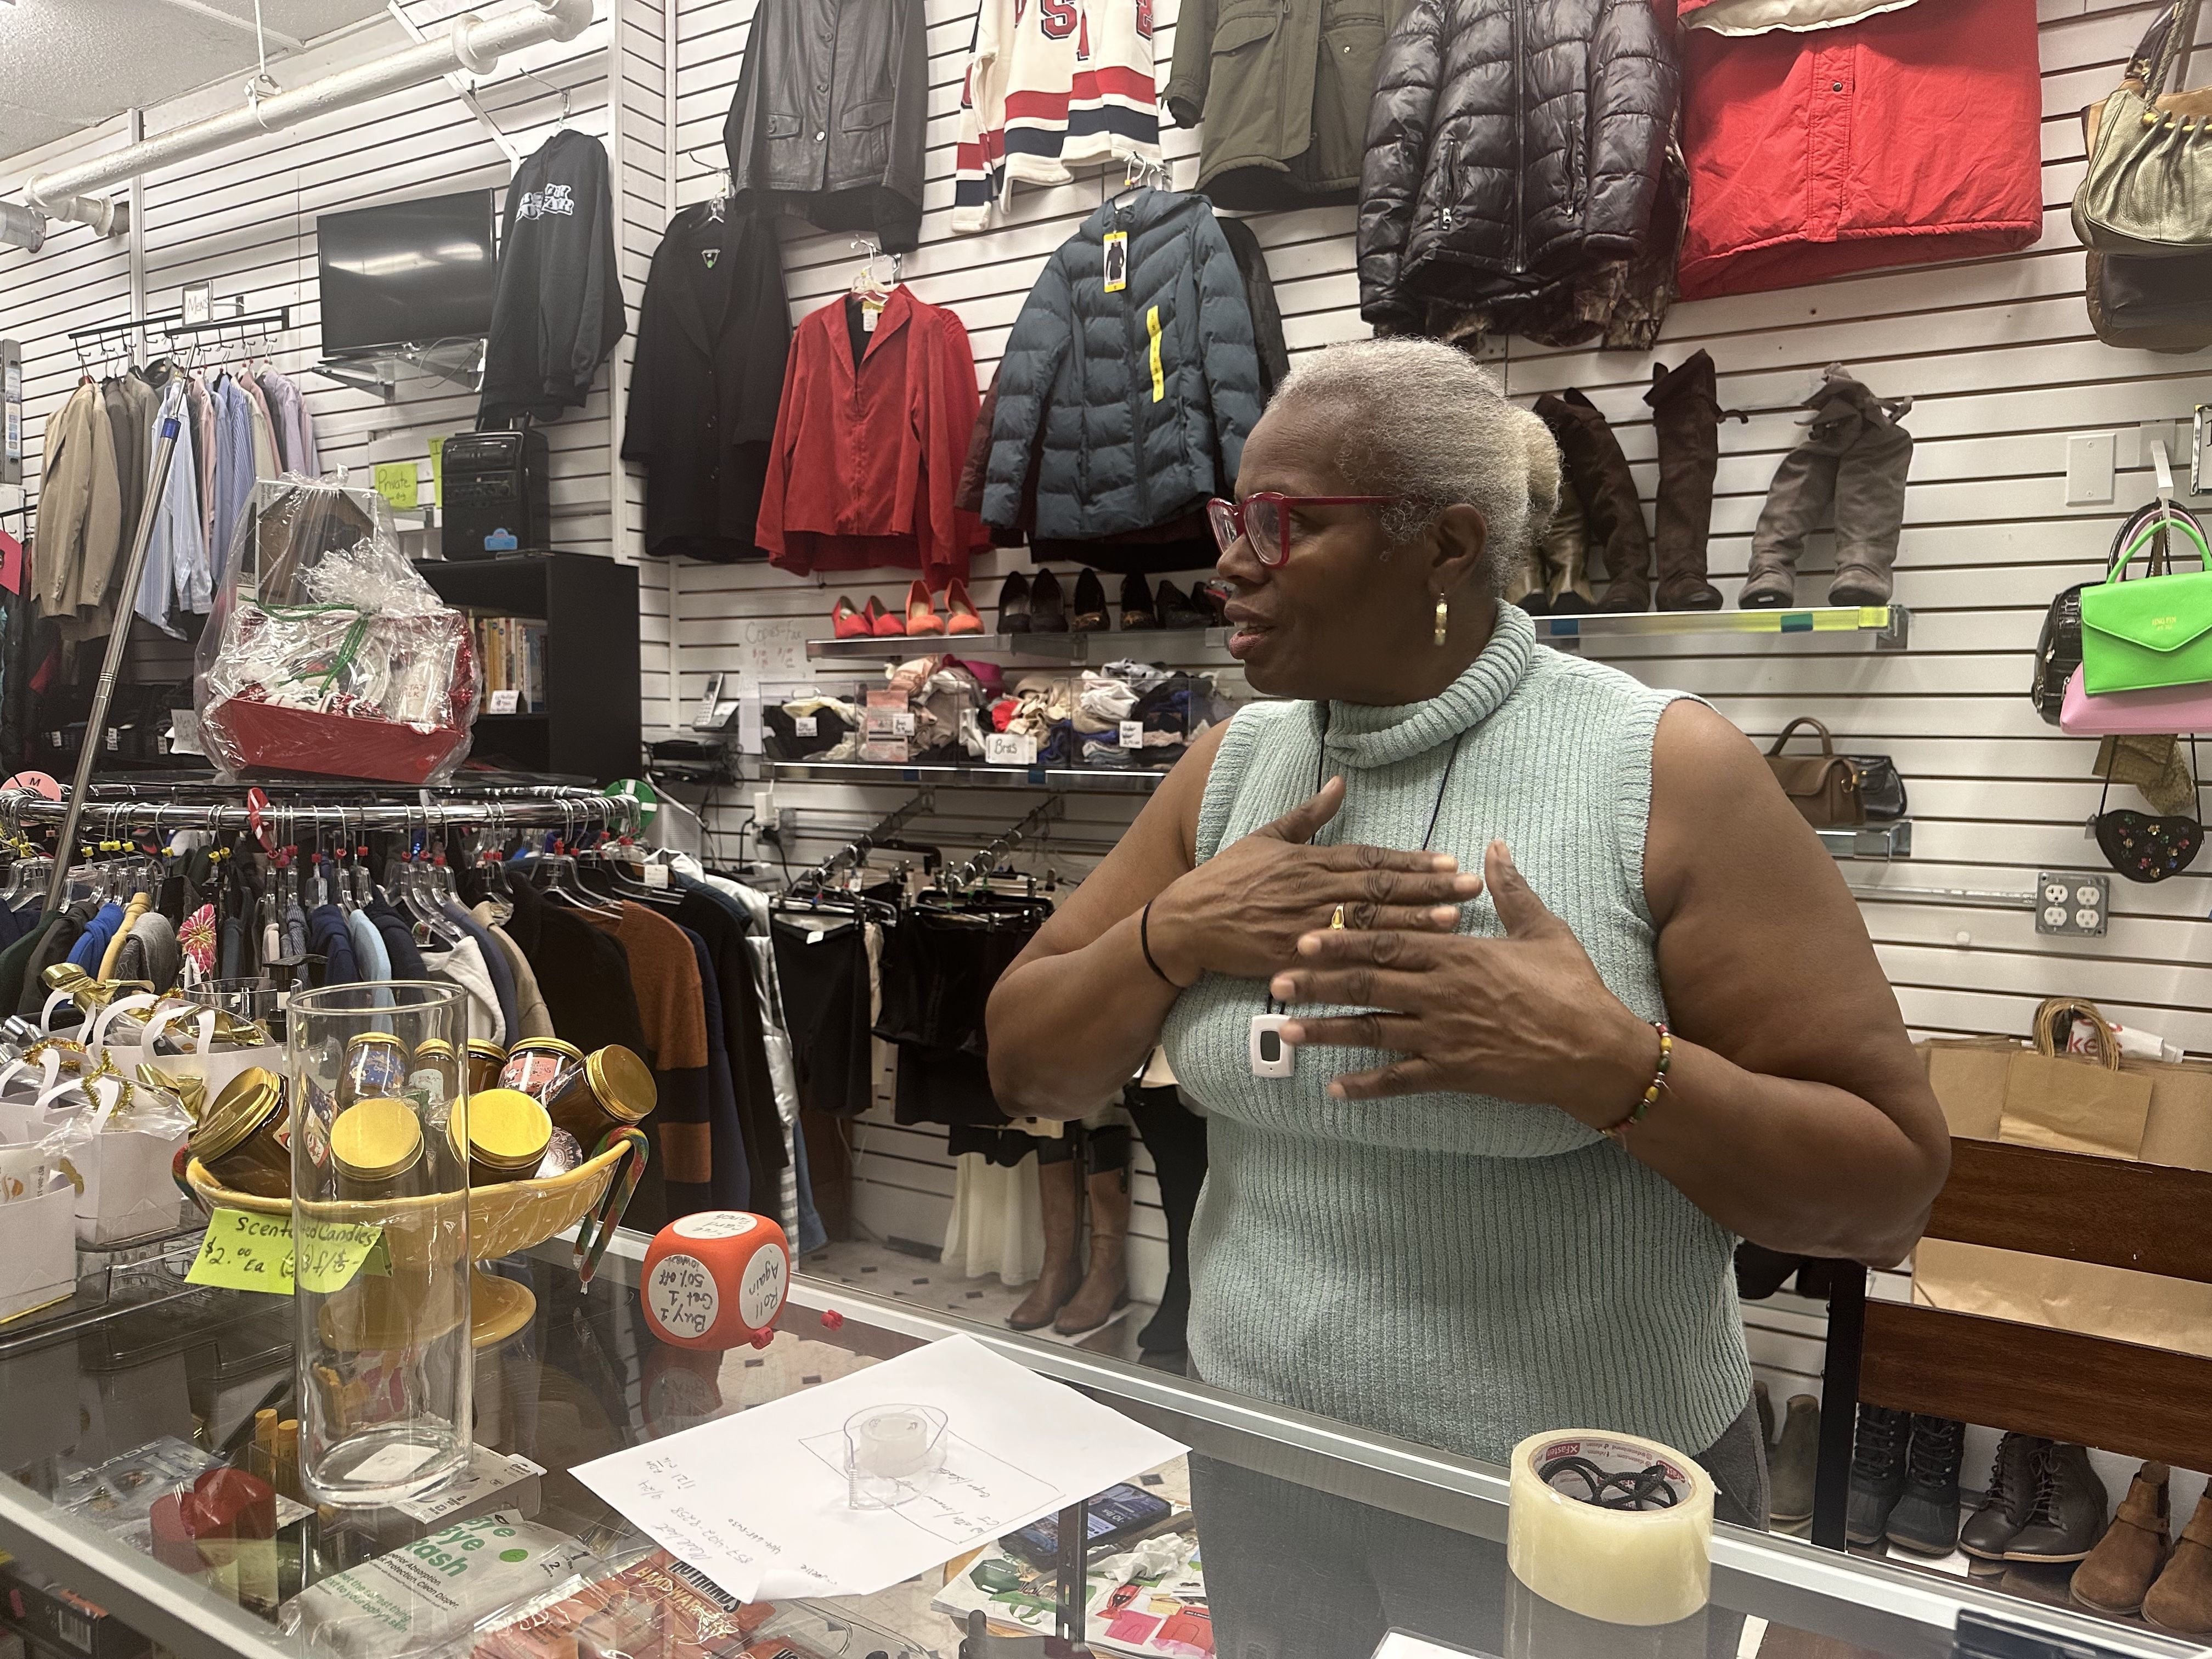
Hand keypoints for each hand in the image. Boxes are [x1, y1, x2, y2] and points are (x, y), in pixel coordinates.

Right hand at [1147, 777, 1480, 984]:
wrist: (1185, 922)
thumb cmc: (1225, 878)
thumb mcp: (1265, 836)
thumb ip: (1307, 813)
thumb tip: (1340, 782)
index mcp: (1308, 860)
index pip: (1371, 859)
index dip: (1412, 861)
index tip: (1449, 860)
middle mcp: (1311, 890)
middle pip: (1380, 889)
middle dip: (1428, 888)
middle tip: (1469, 886)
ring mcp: (1304, 924)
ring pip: (1368, 921)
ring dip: (1412, 920)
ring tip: (1453, 918)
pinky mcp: (1293, 956)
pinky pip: (1340, 958)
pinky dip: (1373, 958)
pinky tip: (1402, 962)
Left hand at [1271, 840, 1656, 1124]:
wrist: (1596, 1050)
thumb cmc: (1573, 987)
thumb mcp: (1544, 929)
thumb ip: (1512, 889)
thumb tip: (1494, 847)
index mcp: (1458, 954)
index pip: (1388, 943)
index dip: (1343, 940)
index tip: (1305, 936)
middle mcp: (1442, 993)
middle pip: (1367, 984)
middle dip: (1317, 982)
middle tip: (1275, 980)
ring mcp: (1444, 1035)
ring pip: (1372, 1031)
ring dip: (1325, 1031)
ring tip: (1284, 1030)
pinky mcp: (1454, 1072)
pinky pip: (1401, 1080)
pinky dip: (1366, 1086)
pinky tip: (1334, 1089)